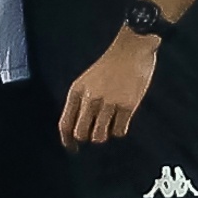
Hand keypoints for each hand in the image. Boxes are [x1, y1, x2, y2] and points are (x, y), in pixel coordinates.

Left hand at [59, 28, 159, 149]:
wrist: (132, 49)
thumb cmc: (110, 65)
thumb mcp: (88, 80)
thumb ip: (82, 101)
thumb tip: (78, 128)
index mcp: (77, 91)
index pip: (65, 123)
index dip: (67, 141)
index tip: (73, 149)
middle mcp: (90, 98)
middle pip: (81, 133)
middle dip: (88, 138)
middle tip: (96, 132)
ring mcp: (109, 103)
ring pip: (99, 136)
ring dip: (104, 135)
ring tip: (110, 125)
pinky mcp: (127, 106)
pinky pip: (119, 131)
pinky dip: (119, 130)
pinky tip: (122, 120)